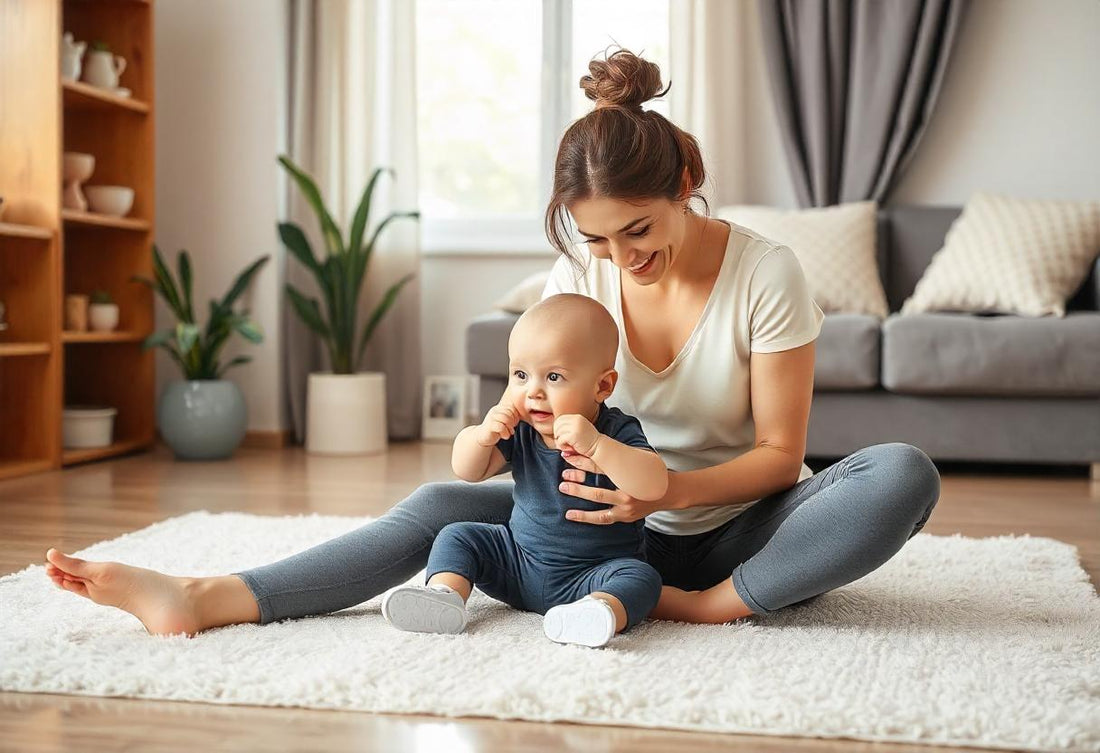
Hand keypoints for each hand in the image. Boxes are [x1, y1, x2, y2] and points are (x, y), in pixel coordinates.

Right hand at [476, 402, 519, 446]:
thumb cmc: (496, 429)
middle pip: (509, 413)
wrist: (483, 437)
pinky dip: (505, 433)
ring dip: (509, 428)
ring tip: (508, 433)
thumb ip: (511, 417)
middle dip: (512, 423)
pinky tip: (504, 436)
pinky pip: (501, 427)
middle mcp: (494, 411)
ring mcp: (491, 418)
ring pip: (505, 419)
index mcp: (498, 408)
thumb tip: (523, 415)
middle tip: (511, 429)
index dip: (515, 417)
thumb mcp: (504, 421)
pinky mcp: (489, 426)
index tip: (513, 424)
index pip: (511, 408)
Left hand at [552, 414, 600, 456]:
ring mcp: (575, 426)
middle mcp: (576, 419)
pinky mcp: (574, 435)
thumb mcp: (578, 430)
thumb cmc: (589, 442)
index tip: (562, 437)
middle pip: (557, 425)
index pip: (560, 419)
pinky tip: (570, 449)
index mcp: (577, 417)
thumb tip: (555, 431)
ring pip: (557, 432)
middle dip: (557, 434)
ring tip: (568, 446)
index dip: (558, 429)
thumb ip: (568, 428)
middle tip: (564, 442)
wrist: (599, 448)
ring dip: (560, 441)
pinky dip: (562, 446)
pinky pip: (560, 440)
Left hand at [558, 455, 676, 524]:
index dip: (584, 460)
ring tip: (563, 488)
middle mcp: (628, 489)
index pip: (602, 465)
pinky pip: (602, 518)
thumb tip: (593, 446)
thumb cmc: (649, 473)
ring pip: (599, 499)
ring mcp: (626, 505)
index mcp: (630, 472)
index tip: (569, 455)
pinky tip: (570, 514)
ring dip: (579, 493)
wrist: (669, 493)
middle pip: (599, 482)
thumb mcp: (638, 460)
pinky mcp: (624, 516)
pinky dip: (585, 517)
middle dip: (579, 478)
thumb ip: (619, 456)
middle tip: (564, 474)